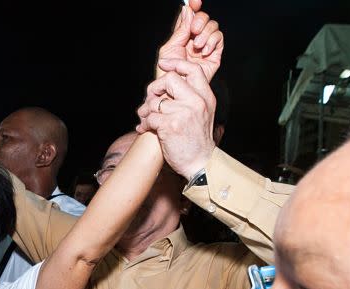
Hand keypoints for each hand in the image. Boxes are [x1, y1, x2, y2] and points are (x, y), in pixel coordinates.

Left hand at [137, 59, 215, 178]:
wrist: (200, 164)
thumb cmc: (197, 140)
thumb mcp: (202, 114)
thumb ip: (189, 97)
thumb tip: (167, 83)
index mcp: (205, 97)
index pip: (192, 69)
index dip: (176, 63)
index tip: (164, 63)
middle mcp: (196, 102)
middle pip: (169, 79)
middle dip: (155, 88)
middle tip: (150, 100)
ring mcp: (183, 113)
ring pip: (155, 101)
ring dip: (146, 110)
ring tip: (145, 119)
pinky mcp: (170, 125)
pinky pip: (150, 117)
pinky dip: (144, 124)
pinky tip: (144, 129)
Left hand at [156, 1, 223, 82]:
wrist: (176, 92)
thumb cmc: (168, 74)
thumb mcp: (170, 49)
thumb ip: (180, 30)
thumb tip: (187, 10)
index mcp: (182, 36)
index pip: (190, 15)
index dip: (193, 5)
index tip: (194, 2)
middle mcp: (195, 39)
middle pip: (203, 18)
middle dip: (200, 21)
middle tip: (194, 31)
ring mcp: (205, 46)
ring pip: (213, 27)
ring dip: (206, 34)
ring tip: (197, 46)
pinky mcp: (215, 54)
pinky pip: (219, 39)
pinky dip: (213, 41)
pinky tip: (204, 52)